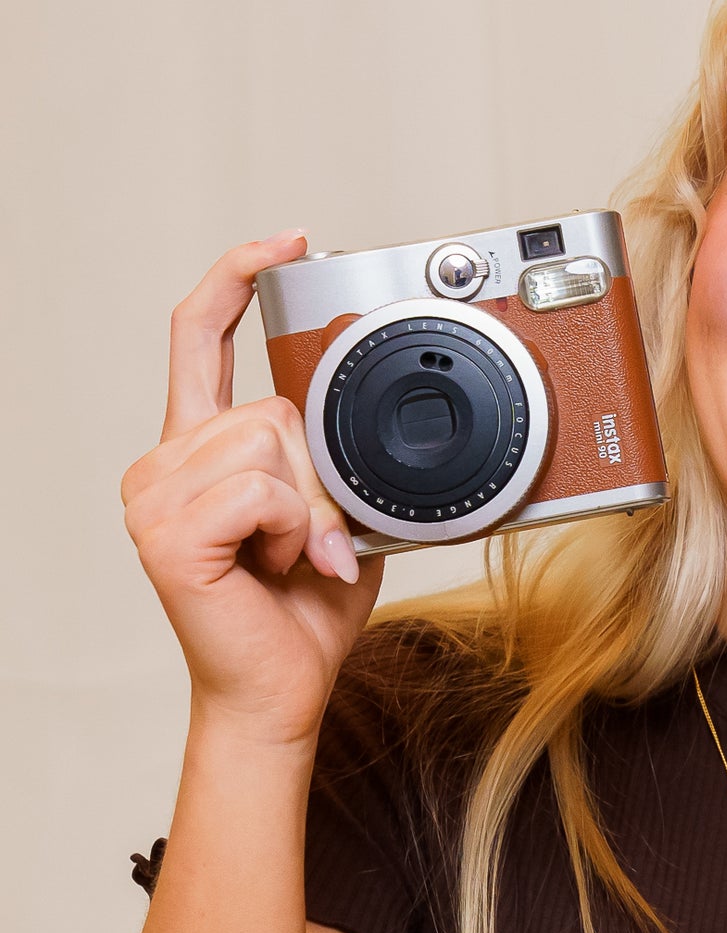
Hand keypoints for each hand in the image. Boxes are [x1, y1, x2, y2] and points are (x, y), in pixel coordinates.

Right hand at [122, 235, 383, 745]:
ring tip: (296, 557)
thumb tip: (366, 417)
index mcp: (198, 449)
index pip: (199, 335)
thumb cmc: (304, 610)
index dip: (237, 277)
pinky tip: (281, 565)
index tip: (287, 241)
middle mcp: (164, 462)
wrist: (282, 691)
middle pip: (268, 405)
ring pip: (269, 442)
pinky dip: (293, 527)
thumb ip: (332, 457)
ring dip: (309, 506)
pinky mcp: (166, 532)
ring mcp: (154, 495)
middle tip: (318, 539)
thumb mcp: (334, 512)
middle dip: (319, 472)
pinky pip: (259, 488)